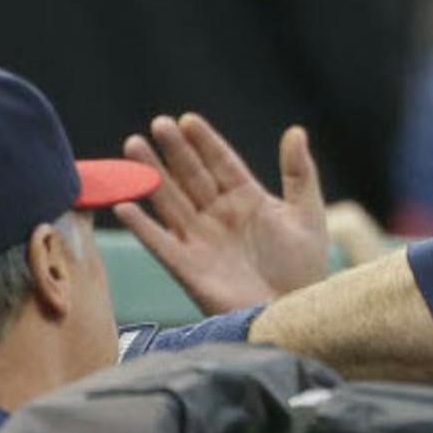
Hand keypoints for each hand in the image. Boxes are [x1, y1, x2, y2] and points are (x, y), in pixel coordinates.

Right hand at [116, 114, 330, 312]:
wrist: (294, 312)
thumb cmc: (304, 267)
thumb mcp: (306, 215)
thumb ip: (299, 173)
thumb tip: (296, 131)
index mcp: (246, 200)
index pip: (221, 163)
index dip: (205, 142)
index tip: (188, 120)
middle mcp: (218, 215)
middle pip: (190, 176)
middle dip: (174, 151)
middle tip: (158, 124)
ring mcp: (200, 239)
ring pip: (169, 200)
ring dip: (151, 175)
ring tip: (133, 146)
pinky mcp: (187, 267)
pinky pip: (159, 242)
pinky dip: (141, 226)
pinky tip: (125, 205)